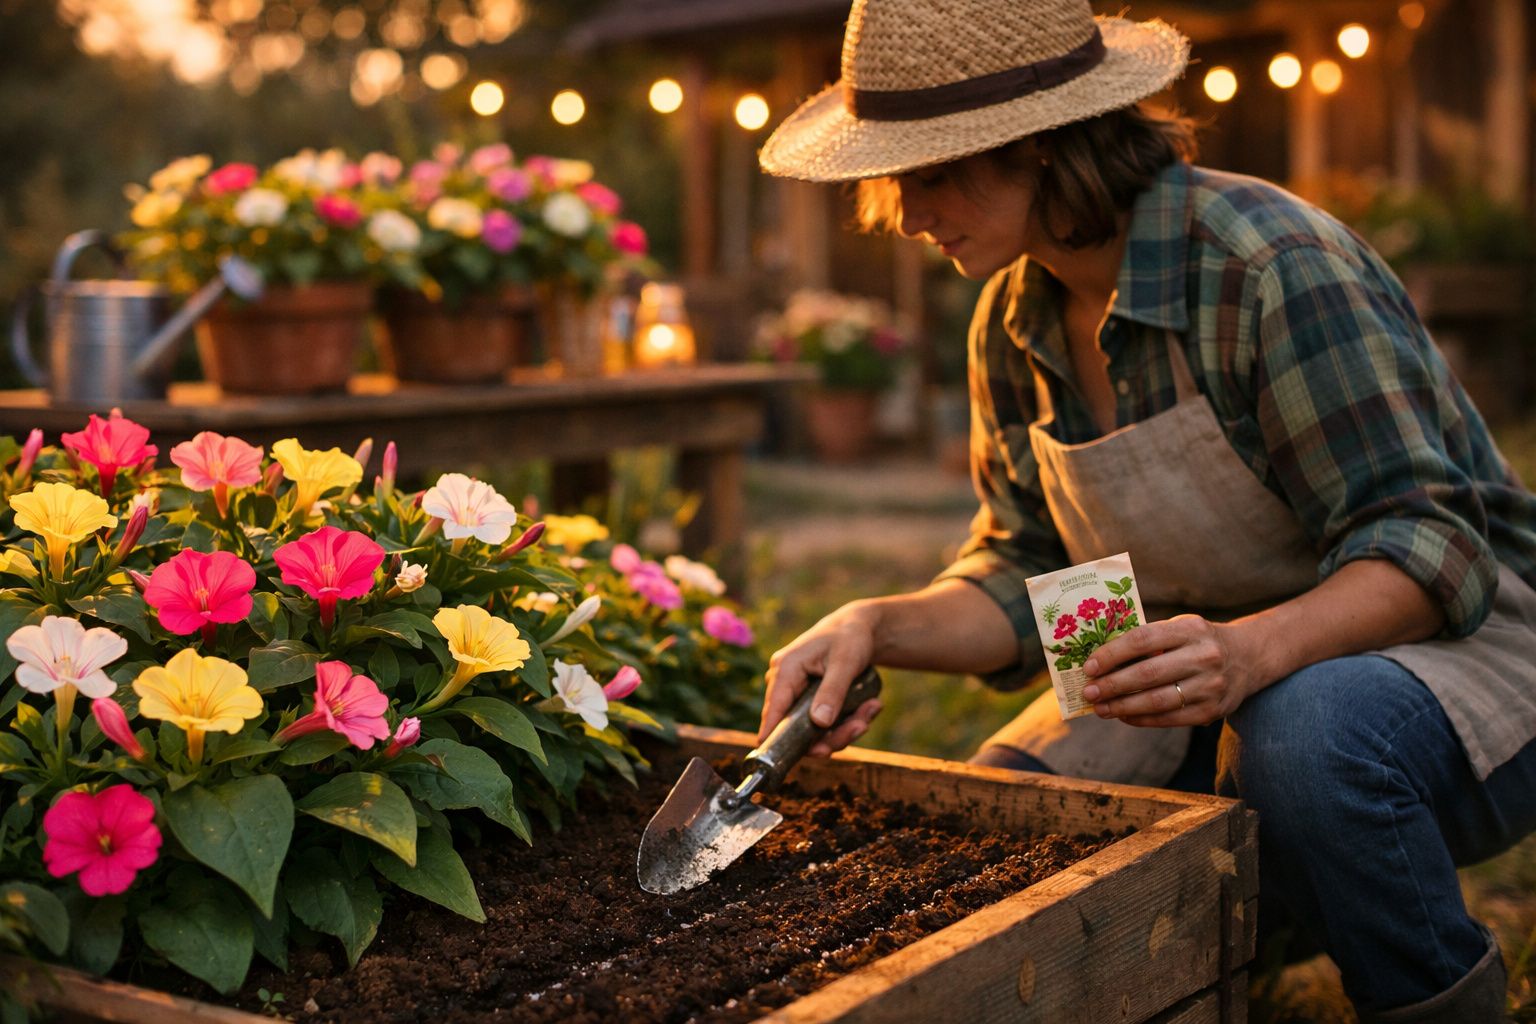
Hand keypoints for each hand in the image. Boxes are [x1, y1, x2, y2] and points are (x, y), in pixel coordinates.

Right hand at [760, 601, 883, 756]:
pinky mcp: (810, 700)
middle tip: (861, 727)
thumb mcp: (845, 662)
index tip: (785, 761)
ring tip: (872, 710)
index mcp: (785, 670)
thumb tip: (819, 723)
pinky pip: (824, 722)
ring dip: (844, 728)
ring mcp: (797, 693)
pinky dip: (847, 721)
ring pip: (814, 729)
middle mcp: (785, 683)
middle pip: (796, 727)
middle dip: (831, 734)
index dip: (775, 738)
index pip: (773, 711)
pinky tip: (870, 706)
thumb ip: (832, 692)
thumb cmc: (850, 637)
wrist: (859, 627)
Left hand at [1079, 615, 1254, 726]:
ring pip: (1157, 701)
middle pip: (1148, 674)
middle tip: (1089, 692)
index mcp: (1191, 629)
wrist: (1248, 658)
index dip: (1112, 654)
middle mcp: (1204, 656)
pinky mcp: (1213, 710)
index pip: (1143, 640)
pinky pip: (1170, 719)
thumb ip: (1148, 641)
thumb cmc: (1198, 641)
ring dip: (1123, 707)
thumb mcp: (1180, 628)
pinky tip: (1124, 716)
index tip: (1089, 667)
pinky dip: (1142, 719)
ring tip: (1101, 708)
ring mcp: (1211, 686)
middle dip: (1112, 685)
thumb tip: (1101, 662)